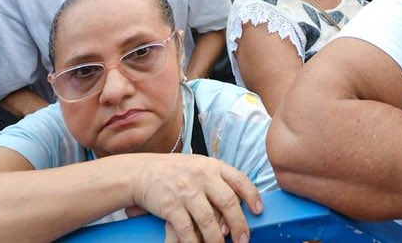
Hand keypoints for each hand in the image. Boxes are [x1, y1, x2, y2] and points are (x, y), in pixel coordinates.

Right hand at [128, 154, 262, 242]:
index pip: (239, 179)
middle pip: (228, 202)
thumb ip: (219, 179)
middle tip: (244, 240)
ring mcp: (186, 191)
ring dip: (218, 239)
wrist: (142, 172)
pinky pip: (187, 229)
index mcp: (213, 166)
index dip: (252, 196)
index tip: (259, 211)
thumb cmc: (176, 171)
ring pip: (208, 220)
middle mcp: (202, 177)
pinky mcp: (171, 206)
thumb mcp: (200, 166)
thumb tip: (241, 202)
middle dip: (239, 224)